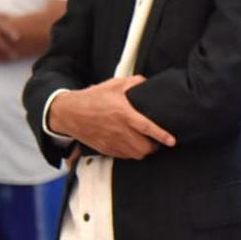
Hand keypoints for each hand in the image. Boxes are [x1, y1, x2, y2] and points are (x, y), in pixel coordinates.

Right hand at [47, 76, 175, 159]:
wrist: (69, 113)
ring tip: (146, 144)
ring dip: (143, 151)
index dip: (161, 135)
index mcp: (123, 114)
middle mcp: (119, 130)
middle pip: (144, 148)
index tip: (172, 141)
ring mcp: (111, 142)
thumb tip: (146, 82)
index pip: (147, 128)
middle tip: (157, 141)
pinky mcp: (104, 149)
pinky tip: (132, 145)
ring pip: (135, 155)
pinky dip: (131, 153)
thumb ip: (134, 82)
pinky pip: (123, 156)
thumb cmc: (92, 98)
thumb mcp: (114, 85)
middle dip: (154, 146)